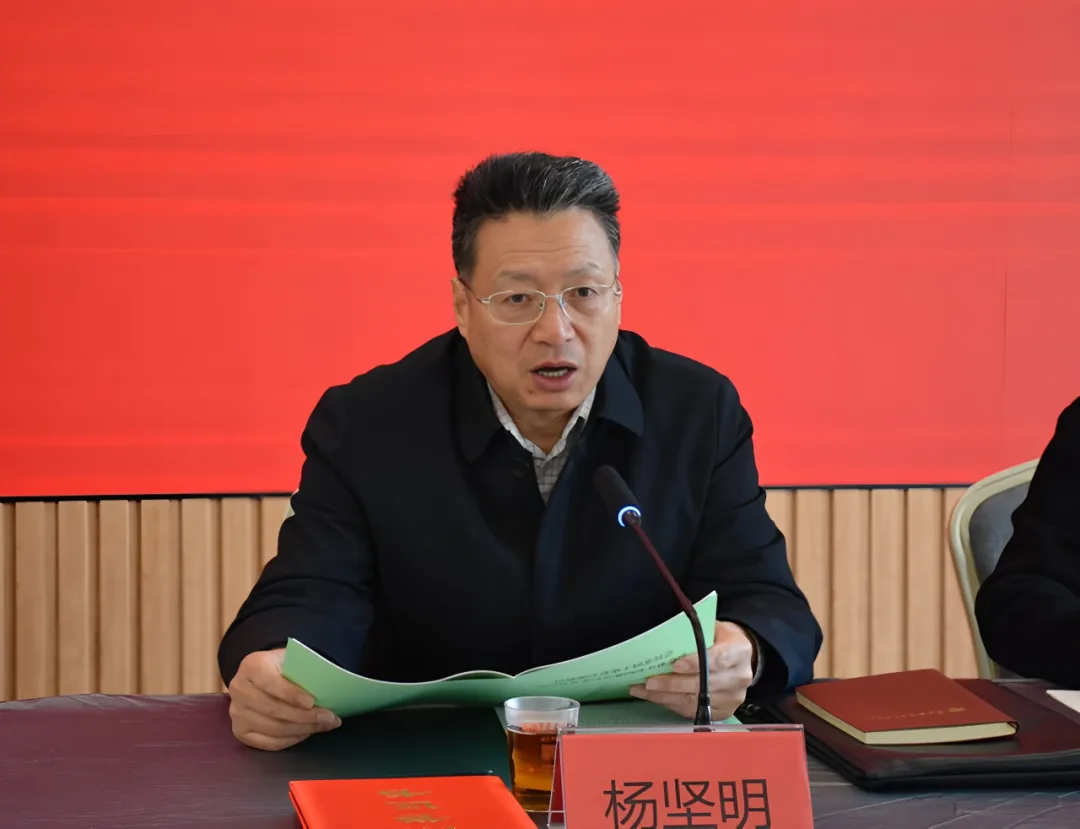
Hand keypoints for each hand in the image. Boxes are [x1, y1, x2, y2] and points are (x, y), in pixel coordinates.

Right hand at [227, 648, 340, 750]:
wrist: (262, 675)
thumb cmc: (282, 666)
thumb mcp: (292, 659)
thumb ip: (304, 670)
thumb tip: (327, 689)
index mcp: (252, 666)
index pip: (271, 683)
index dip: (291, 694)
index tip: (312, 702)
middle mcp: (239, 689)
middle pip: (274, 709)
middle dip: (305, 716)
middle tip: (329, 718)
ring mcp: (237, 713)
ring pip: (273, 728)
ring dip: (302, 730)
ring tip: (324, 726)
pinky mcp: (240, 731)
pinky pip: (267, 742)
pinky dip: (290, 740)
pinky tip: (306, 733)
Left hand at [628, 621, 755, 720]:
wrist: (742, 657)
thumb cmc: (722, 638)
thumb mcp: (713, 626)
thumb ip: (694, 633)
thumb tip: (663, 637)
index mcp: (739, 651)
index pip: (718, 659)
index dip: (695, 663)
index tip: (675, 665)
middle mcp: (739, 677)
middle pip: (703, 684)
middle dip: (672, 684)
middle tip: (649, 682)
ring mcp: (732, 698)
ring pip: (695, 701)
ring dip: (666, 697)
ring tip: (643, 691)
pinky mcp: (724, 711)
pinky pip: (694, 711)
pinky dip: (672, 705)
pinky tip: (656, 698)